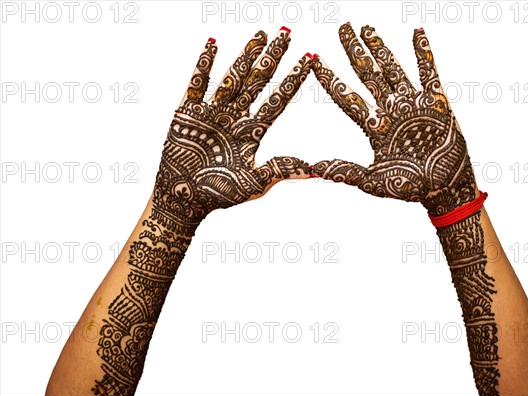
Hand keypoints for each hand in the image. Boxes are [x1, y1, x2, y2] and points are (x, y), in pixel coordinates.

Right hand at [154, 28, 310, 234]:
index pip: (278, 100)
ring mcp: (213, 112)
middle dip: (273, 57)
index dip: (294, 79)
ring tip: (261, 34)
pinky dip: (204, 63)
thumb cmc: (218, 194)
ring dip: (246, 55)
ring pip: (233, 77)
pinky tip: (213, 43)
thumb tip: (315, 169)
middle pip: (258, 81)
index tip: (310, 58)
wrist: (183, 200)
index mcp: (252, 132)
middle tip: (286, 33)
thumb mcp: (254, 184)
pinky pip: (197, 83)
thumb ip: (281, 170)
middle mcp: (236, 117)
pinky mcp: (188, 112)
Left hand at [311, 24, 476, 215]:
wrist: (445, 189)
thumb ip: (347, 171)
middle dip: (354, 50)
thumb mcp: (374, 182)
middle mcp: (389, 110)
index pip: (346, 96)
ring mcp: (411, 103)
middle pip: (367, 74)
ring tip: (366, 28)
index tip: (313, 59)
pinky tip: (416, 32)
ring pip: (392, 68)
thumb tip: (315, 167)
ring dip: (380, 47)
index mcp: (373, 127)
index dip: (329, 78)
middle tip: (342, 27)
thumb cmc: (410, 188)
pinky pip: (429, 71)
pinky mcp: (435, 102)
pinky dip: (423, 52)